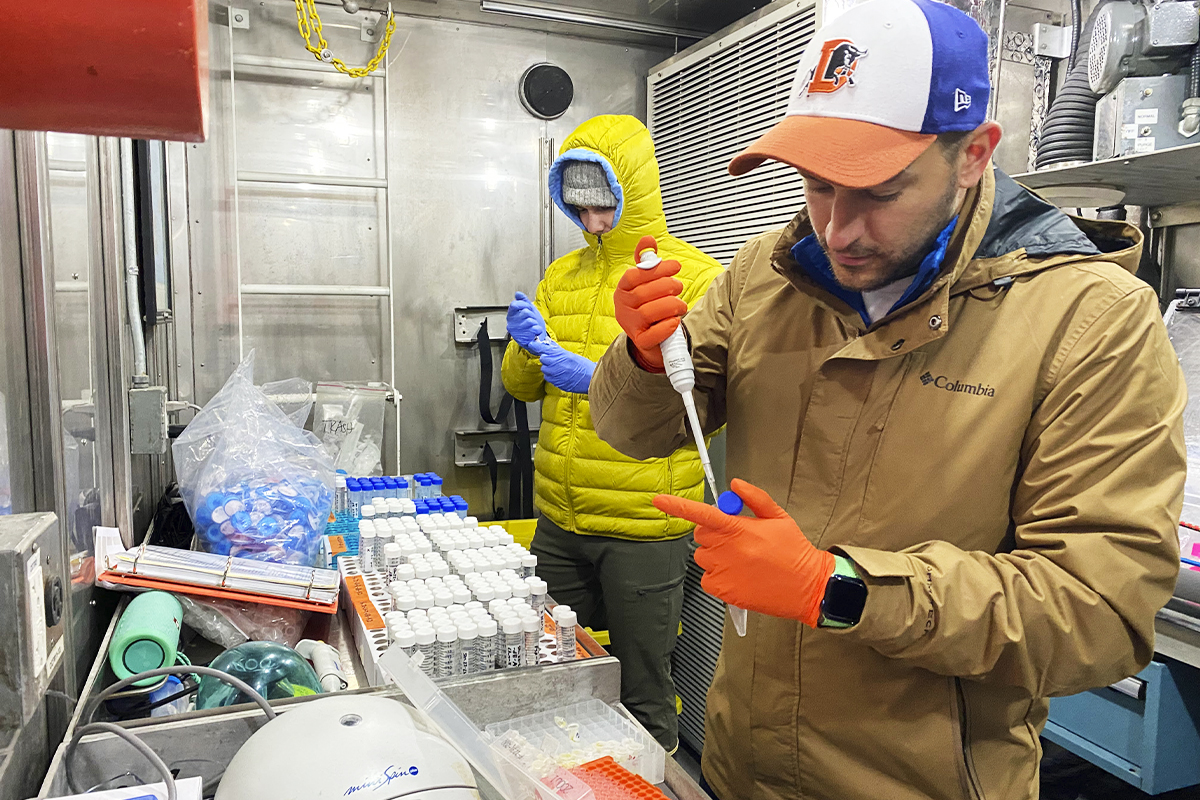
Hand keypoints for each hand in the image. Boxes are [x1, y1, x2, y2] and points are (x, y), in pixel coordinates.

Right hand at [507, 292, 546, 349]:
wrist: (537, 338)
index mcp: (511, 316)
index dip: (524, 304)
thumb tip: (517, 293)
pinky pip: (534, 329)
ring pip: (530, 321)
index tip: (528, 307)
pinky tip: (535, 332)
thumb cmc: (531, 323)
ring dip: (535, 323)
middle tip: (532, 319)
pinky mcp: (524, 340)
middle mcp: (511, 324)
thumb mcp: (528, 309)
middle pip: (525, 312)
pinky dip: (538, 329)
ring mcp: (517, 332)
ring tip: (533, 326)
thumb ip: (523, 300)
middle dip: (532, 315)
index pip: (514, 305)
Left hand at [539, 342, 595, 393]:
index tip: (532, 344)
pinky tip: (560, 375)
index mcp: (560, 355)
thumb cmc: (584, 366)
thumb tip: (549, 344)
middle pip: (543, 359)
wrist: (591, 379)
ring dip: (549, 369)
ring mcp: (555, 375)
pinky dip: (552, 377)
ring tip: (559, 369)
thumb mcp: (571, 355)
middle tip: (554, 360)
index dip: (536, 346)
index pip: (543, 349)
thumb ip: (558, 351)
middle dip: (547, 359)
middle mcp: (556, 365)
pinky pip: (549, 378)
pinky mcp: (556, 383)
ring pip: (545, 370)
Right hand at [614, 236, 687, 370]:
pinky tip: (674, 321)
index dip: (657, 269)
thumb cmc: (649, 306)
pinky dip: (667, 327)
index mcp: (622, 290)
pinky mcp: (640, 341)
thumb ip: (647, 262)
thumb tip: (648, 239)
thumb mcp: (645, 283)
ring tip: (681, 305)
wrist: (650, 339)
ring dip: (671, 305)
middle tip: (679, 287)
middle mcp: (622, 307)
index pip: (636, 275)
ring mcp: (630, 325)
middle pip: (644, 293)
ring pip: (650, 312)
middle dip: (668, 287)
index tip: (676, 266)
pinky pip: (653, 334)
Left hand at [653, 478, 834, 626]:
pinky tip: (739, 575)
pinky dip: (717, 575)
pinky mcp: (723, 591)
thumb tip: (734, 485)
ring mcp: (723, 572)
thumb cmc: (793, 551)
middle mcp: (727, 551)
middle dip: (713, 532)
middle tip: (737, 537)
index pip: (702, 514)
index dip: (677, 506)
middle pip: (700, 534)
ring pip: (702, 556)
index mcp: (739, 529)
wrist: (807, 586)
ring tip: (743, 559)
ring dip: (715, 555)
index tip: (658, 500)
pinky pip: (707, 578)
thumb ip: (754, 498)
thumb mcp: (778, 517)